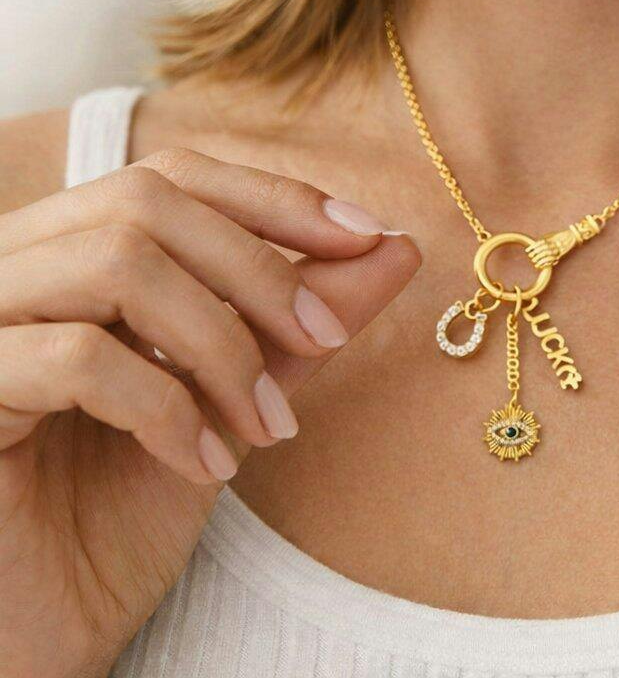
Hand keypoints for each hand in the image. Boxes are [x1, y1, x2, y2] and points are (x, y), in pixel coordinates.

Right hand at [0, 148, 420, 677]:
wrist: (44, 626)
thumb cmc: (126, 506)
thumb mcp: (235, 397)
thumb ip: (302, 319)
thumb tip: (396, 247)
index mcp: (75, 251)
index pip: (176, 176)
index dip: (275, 196)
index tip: (367, 234)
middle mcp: (16, 264)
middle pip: (148, 199)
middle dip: (260, 266)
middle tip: (328, 337)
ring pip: (116, 263)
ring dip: (221, 341)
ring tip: (267, 423)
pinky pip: (75, 359)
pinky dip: (166, 407)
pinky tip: (207, 464)